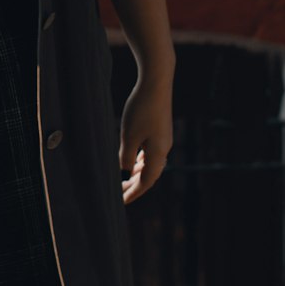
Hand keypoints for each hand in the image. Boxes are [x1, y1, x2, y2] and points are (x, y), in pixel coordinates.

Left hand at [118, 72, 172, 204]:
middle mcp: (164, 149)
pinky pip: (152, 152)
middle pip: (150, 175)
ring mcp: (164, 139)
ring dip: (138, 173)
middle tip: (120, 194)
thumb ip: (125, 156)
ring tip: (126, 181)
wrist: (157, 83)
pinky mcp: (161, 129)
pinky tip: (134, 159)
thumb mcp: (128, 136)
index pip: (145, 182)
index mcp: (158, 154)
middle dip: (135, 186)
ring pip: (151, 164)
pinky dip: (142, 160)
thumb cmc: (141, 109)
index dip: (133, 193)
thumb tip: (125, 171)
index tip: (121, 202)